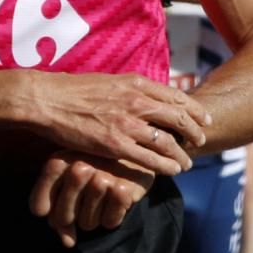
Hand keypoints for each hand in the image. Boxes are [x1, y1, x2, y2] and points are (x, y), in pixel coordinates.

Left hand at [29, 152, 154, 247]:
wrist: (132, 155)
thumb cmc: (94, 171)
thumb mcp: (68, 186)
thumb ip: (60, 214)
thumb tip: (68, 243)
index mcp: (59, 162)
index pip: (38, 207)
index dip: (47, 217)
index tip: (55, 213)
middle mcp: (79, 167)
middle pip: (62, 218)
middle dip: (70, 221)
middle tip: (81, 209)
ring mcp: (102, 177)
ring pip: (87, 223)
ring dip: (93, 221)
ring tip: (100, 203)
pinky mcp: (124, 187)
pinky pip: (109, 222)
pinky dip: (112, 220)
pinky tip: (115, 205)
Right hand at [31, 72, 210, 175]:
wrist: (48, 100)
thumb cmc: (74, 90)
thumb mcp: (110, 81)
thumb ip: (131, 89)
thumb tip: (146, 94)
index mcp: (136, 84)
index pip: (176, 97)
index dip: (194, 110)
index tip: (204, 119)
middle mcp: (137, 102)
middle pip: (178, 119)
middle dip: (194, 132)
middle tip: (201, 141)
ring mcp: (127, 124)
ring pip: (168, 142)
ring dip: (182, 154)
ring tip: (187, 163)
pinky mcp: (115, 145)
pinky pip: (149, 159)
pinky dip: (165, 166)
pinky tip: (172, 171)